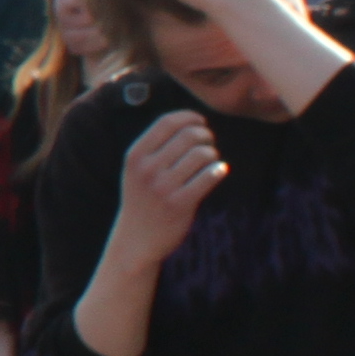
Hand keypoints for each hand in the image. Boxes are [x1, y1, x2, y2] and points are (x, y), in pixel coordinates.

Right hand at [113, 112, 223, 263]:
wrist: (136, 239)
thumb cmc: (141, 199)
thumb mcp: (136, 170)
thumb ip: (155, 147)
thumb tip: (190, 122)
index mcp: (135, 156)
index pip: (166, 122)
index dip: (189, 116)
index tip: (200, 121)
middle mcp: (147, 169)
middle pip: (188, 135)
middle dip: (205, 135)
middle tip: (208, 143)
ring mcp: (163, 187)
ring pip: (201, 154)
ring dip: (213, 154)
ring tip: (211, 160)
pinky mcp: (180, 204)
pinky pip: (208, 177)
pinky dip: (218, 170)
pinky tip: (219, 170)